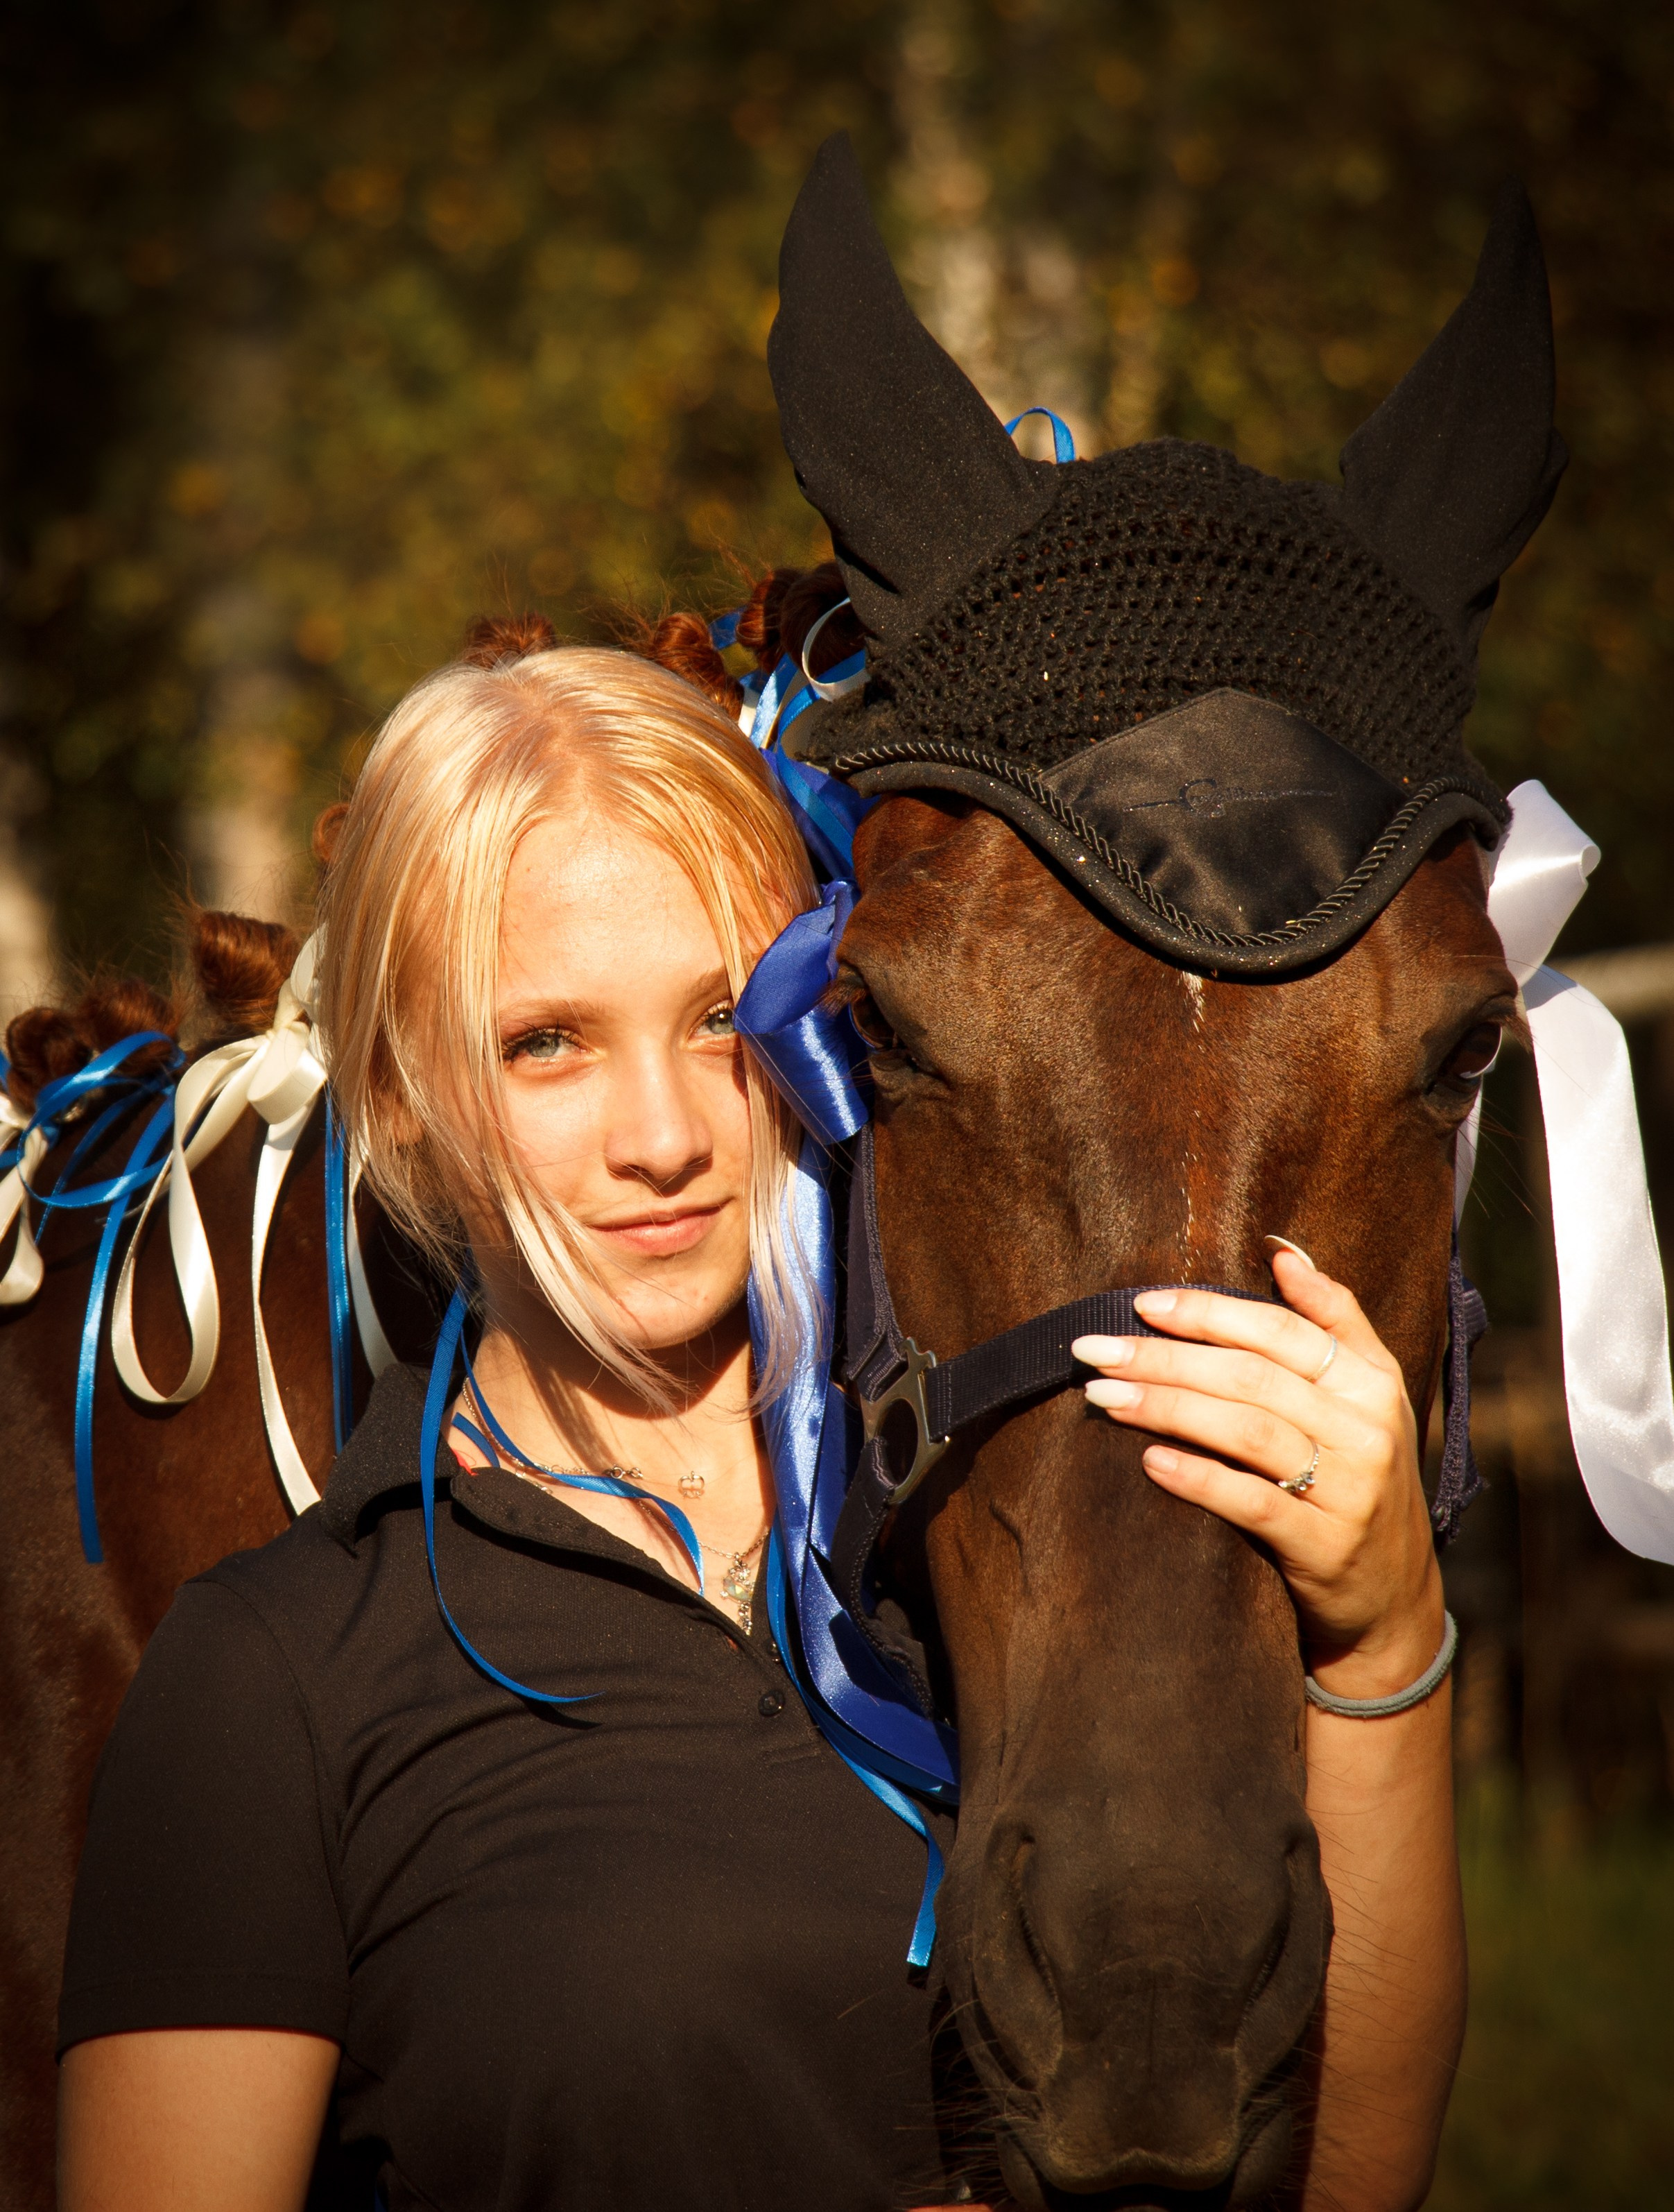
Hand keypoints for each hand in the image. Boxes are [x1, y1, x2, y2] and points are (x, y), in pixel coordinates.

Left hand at [1072, 1249, 1444, 1699]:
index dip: (1208, 1312)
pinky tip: (1149, 1461)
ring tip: (1104, 1395)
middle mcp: (1367, 1430)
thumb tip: (1285, 1253)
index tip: (1142, 1304)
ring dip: (1166, 1408)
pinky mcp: (1325, 1546)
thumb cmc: (1360, 1480)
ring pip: (1247, 1432)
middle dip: (1165, 1358)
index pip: (1282, 1330)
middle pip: (1252, 1377)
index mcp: (1372, 1383)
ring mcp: (1349, 1491)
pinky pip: (1252, 1503)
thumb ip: (1334, 1321)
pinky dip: (1198, 1478)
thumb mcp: (1371, 1398)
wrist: (1392, 1598)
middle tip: (1095, 1349)